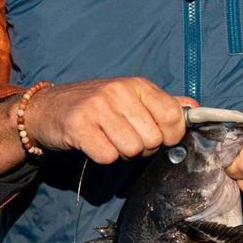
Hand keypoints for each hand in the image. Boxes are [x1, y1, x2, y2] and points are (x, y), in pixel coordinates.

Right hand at [24, 77, 196, 163]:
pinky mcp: (79, 126)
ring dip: (122, 153)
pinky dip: (103, 157)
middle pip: (153, 139)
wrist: (47, 108)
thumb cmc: (96, 106)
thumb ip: (163, 104)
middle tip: (125, 138)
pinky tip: (94, 144)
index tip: (159, 137)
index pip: (174, 115)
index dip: (171, 136)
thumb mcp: (131, 98)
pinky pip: (108, 156)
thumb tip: (195, 108)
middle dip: (143, 148)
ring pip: (132, 150)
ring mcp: (98, 107)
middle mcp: (119, 92)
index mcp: (138, 85)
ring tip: (109, 140)